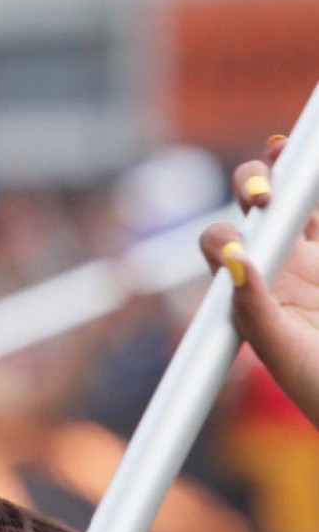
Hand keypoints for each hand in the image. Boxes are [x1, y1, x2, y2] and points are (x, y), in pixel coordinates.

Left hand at [199, 135, 318, 428]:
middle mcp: (278, 260)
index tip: (240, 239)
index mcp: (247, 285)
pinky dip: (315, 182)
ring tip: (282, 147)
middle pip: (253, 206)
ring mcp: (315, 252)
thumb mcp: (281, 352)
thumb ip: (254, 309)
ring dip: (288, 167)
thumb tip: (233, 259)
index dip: (224, 233)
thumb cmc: (313, 385)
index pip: (221, 244)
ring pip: (296, 195)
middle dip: (252, 184)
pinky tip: (313, 161)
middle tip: (263, 195)